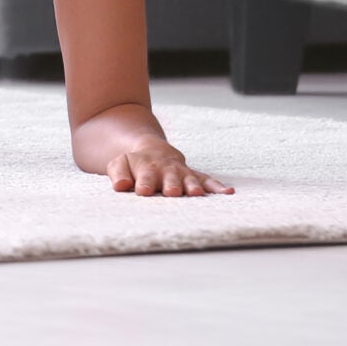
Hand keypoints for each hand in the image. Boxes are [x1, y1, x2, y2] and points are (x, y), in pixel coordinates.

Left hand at [106, 141, 232, 196]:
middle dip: (171, 185)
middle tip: (172, 192)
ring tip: (197, 194)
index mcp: (147, 169)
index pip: (145, 178)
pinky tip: (228, 192)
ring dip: (193, 186)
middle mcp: (167, 171)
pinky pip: (208, 180)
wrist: (153, 151)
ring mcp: (182, 173)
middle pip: (170, 179)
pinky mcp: (194, 176)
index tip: (144, 191)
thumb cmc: (134, 164)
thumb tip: (120, 186)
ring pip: (189, 179)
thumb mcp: (119, 164)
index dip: (145, 184)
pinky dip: (218, 186)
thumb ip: (118, 174)